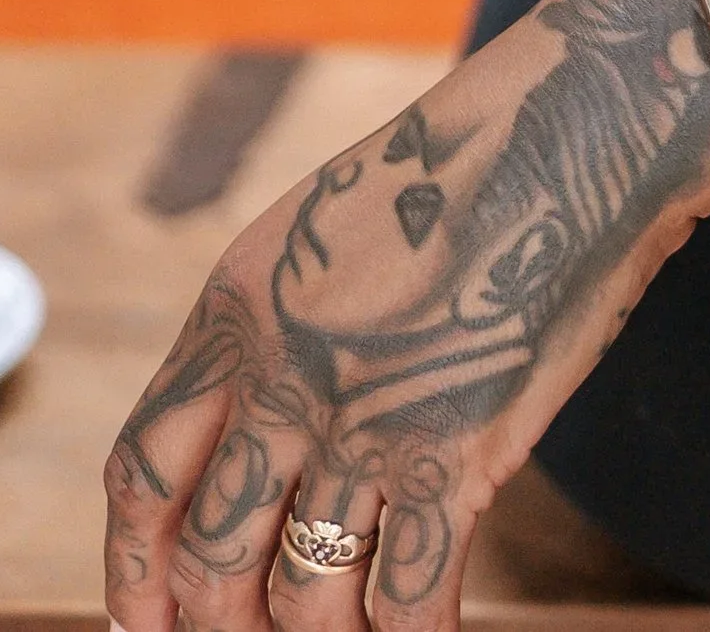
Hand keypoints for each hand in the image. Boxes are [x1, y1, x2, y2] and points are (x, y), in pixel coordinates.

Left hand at [103, 0, 709, 631]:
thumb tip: (245, 459)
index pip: (142, 474)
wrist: (575, 128)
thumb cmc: (462, 176)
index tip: (145, 623)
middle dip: (224, 625)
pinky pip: (403, 601)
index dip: (133, 571)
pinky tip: (420, 631)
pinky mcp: (455, 456)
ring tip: (345, 626)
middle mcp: (282, 373)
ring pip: (302, 597)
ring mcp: (366, 421)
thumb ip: (270, 340)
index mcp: (236, 307)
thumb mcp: (320, 233)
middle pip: (211, 558)